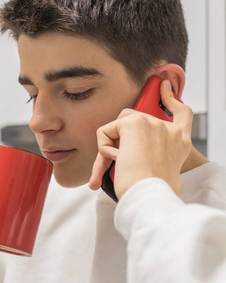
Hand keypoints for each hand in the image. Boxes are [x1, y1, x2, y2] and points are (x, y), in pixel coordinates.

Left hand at [89, 80, 192, 198]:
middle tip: (116, 163)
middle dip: (118, 140)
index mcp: (179, 142)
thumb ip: (158, 164)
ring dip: (109, 146)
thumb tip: (148, 169)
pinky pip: (105, 132)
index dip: (171, 98)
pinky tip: (115, 161)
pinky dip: (102, 148)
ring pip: (117, 126)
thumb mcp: (165, 177)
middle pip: (133, 121)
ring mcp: (152, 123)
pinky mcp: (133, 123)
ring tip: (116, 166)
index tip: (164, 88)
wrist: (149, 194)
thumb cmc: (153, 192)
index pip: (181, 112)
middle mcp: (169, 130)